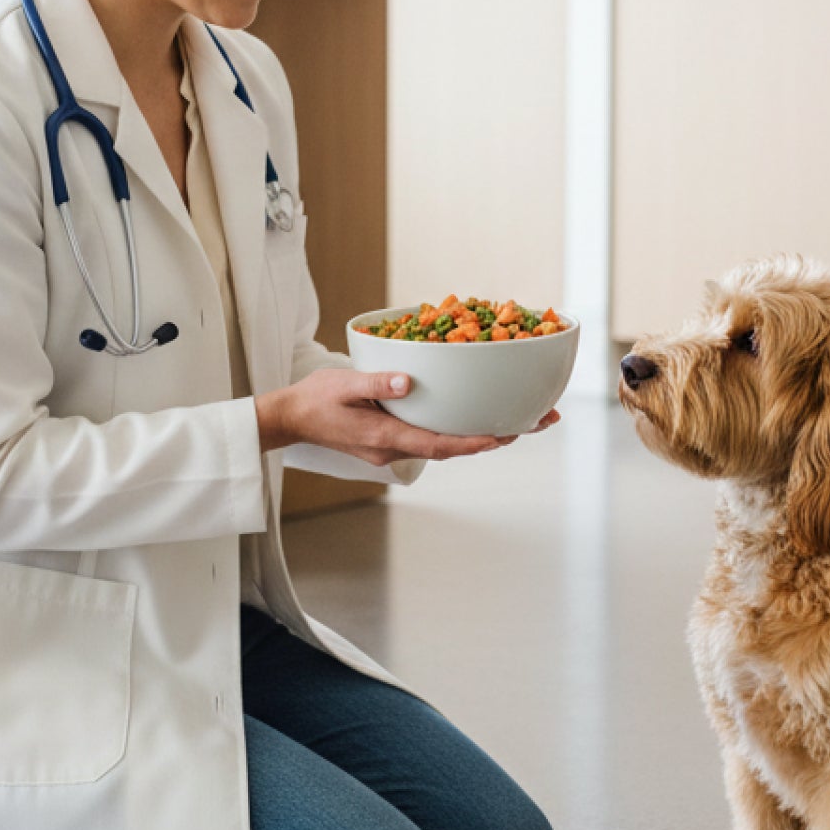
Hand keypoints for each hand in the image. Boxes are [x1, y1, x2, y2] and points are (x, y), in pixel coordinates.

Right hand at [256, 370, 556, 465]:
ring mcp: (396, 447)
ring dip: (483, 433)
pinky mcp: (393, 440)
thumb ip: (377, 382)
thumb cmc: (315, 399)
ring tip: (524, 419)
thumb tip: (409, 381)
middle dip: (498, 436)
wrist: (290, 419)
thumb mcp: (344, 384)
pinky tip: (478, 414)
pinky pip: (433, 435)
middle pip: (454, 446)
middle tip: (539, 422)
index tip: (505, 436)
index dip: (474, 442)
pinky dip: (460, 428)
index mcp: (387, 437)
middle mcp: (396, 448)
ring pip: (446, 442)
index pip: (439, 444)